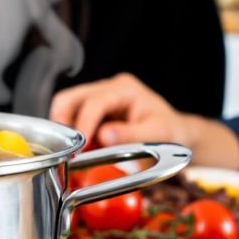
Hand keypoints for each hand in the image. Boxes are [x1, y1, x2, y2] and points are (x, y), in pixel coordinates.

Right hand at [50, 73, 187, 146]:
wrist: (174, 133)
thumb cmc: (169, 131)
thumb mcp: (157, 134)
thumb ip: (131, 134)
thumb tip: (104, 135)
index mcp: (125, 89)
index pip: (95, 102)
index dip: (84, 124)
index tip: (79, 147)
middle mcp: (109, 88)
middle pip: (71, 98)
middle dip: (63, 123)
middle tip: (66, 148)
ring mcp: (98, 97)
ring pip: (66, 106)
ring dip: (64, 129)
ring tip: (71, 150)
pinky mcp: (92, 111)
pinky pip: (71, 118)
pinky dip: (69, 134)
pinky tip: (77, 150)